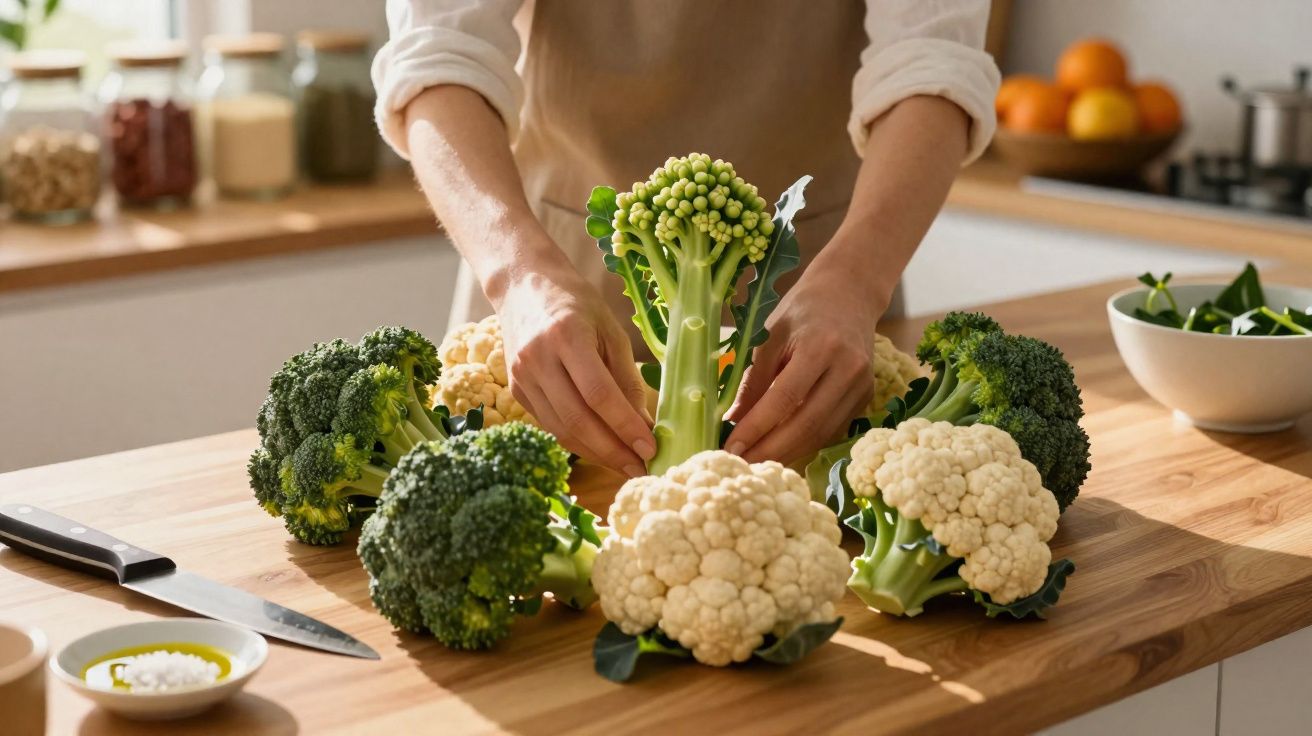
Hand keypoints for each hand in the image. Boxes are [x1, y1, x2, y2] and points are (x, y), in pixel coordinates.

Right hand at [494, 264, 654, 475]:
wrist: (521, 285)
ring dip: (596, 453)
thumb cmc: (575, 302)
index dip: (625, 426)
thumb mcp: (610, 330)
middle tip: (641, 468)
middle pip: (578, 420)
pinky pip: (550, 424)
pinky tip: (600, 448)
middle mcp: (538, 359)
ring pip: (561, 429)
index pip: (599, 394)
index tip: (650, 448)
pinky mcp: (516, 390)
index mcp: (567, 336)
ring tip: (625, 465)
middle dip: (613, 451)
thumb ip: (626, 378)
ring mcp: (522, 377)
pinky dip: (577, 441)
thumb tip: (644, 425)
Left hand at [724, 248, 889, 463]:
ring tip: (756, 463)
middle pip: (806, 424)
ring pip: (821, 433)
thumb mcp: (770, 336)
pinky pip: (832, 430)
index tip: (731, 448)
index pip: (784, 398)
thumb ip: (753, 379)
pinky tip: (781, 451)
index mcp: (821, 347)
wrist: (850, 293)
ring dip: (787, 454)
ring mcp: (862, 386)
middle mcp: (848, 369)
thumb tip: (732, 421)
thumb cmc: (803, 310)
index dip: (756, 428)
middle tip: (740, 465)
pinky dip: (804, 444)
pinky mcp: (866, 397)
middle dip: (770, 450)